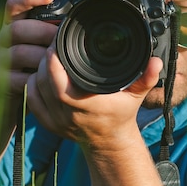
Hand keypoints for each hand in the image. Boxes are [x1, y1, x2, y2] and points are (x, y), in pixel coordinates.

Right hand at [0, 0, 58, 99]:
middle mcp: (3, 39)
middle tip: (61, 39)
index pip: (14, 4)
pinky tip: (50, 79)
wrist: (9, 100)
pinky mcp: (2, 81)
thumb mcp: (41, 43)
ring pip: (20, 53)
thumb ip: (52, 22)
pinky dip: (38, 78)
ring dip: (43, 56)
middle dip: (43, 32)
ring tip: (59, 60)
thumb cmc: (33, 65)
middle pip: (18, 29)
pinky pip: (21, 77)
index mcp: (13, 25)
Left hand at [26, 45, 162, 149]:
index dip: (53, 64)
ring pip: (36, 89)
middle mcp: (68, 115)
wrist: (109, 142)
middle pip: (44, 83)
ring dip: (38, 70)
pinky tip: (39, 72)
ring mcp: (55, 121)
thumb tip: (155, 61)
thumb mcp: (136, 95)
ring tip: (48, 55)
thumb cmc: (121, 114)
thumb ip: (147, 77)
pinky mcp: (47, 124)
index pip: (60, 86)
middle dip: (45, 60)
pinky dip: (32, 84)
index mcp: (87, 106)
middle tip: (52, 43)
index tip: (56, 43)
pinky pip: (31, 100)